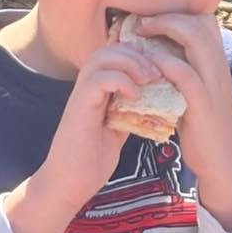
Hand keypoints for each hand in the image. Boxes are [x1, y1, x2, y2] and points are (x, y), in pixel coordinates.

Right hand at [5, 41, 160, 232]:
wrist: (70, 184)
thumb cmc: (91, 161)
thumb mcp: (118, 129)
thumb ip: (129, 111)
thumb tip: (153, 101)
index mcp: (96, 90)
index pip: (115, 54)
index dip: (138, 53)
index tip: (161, 68)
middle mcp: (87, 87)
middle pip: (110, 48)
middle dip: (139, 54)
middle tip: (159, 72)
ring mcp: (81, 95)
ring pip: (102, 57)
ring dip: (131, 63)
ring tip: (149, 79)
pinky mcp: (78, 106)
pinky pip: (98, 78)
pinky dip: (120, 80)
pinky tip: (135, 95)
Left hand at [133, 13, 231, 228]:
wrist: (222, 160)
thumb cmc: (203, 126)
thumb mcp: (195, 92)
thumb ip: (182, 73)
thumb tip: (157, 57)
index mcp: (216, 63)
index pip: (204, 21)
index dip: (178, 14)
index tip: (152, 20)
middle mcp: (218, 67)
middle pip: (199, 22)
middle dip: (167, 16)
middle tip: (141, 24)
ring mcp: (212, 83)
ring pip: (195, 39)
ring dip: (164, 30)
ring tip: (140, 35)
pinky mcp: (202, 103)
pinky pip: (184, 73)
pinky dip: (164, 63)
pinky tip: (146, 66)